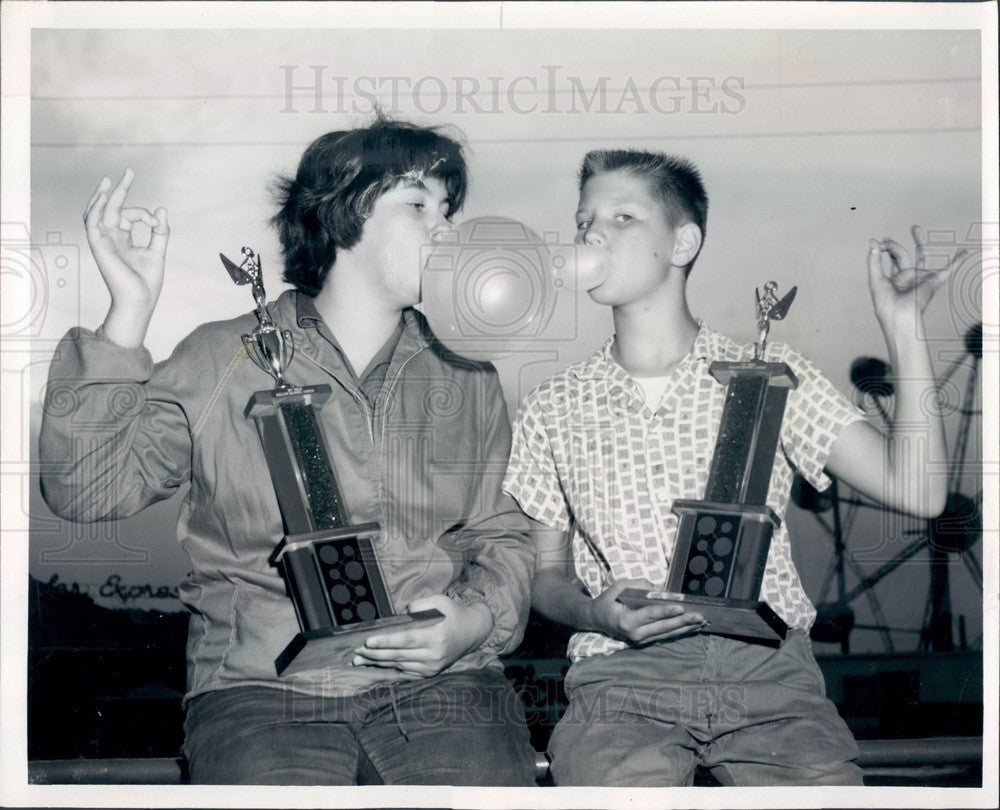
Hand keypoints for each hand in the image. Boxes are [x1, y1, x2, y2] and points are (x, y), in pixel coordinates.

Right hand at [84, 169, 168, 316]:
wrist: (140, 300)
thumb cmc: (147, 281)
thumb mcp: (157, 251)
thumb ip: (160, 231)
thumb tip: (161, 209)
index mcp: (123, 240)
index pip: (129, 216)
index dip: (144, 214)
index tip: (156, 221)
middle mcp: (110, 238)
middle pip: (110, 208)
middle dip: (120, 190)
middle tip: (129, 171)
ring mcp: (103, 242)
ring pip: (97, 212)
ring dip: (103, 196)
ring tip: (111, 180)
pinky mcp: (99, 246)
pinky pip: (93, 223)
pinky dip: (97, 208)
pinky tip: (104, 196)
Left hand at [351, 595, 492, 676]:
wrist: (472, 632)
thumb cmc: (453, 613)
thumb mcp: (440, 601)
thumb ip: (419, 605)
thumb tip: (400, 615)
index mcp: (436, 636)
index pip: (405, 640)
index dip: (385, 641)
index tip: (367, 642)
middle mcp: (434, 655)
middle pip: (398, 656)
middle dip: (374, 655)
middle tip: (355, 652)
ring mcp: (432, 667)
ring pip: (399, 666)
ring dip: (378, 664)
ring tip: (359, 661)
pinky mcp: (431, 673)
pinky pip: (406, 673)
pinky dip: (389, 669)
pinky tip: (376, 666)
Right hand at [585, 579, 704, 645]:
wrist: (597, 619)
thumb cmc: (608, 600)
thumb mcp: (619, 587)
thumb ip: (638, 585)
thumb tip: (658, 589)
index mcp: (627, 620)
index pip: (650, 614)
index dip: (666, 611)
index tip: (681, 607)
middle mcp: (635, 634)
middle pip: (664, 627)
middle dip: (684, 621)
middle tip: (701, 616)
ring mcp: (641, 640)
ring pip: (668, 634)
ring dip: (686, 628)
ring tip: (702, 622)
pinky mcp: (646, 642)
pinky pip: (665, 636)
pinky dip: (680, 632)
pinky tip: (693, 627)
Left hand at [868, 226, 965, 326]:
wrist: (900, 314)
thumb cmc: (886, 302)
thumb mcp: (876, 279)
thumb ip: (874, 260)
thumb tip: (873, 241)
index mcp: (895, 279)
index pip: (891, 259)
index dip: (886, 249)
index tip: (880, 243)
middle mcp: (907, 277)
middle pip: (902, 255)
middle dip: (894, 246)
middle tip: (886, 239)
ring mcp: (921, 277)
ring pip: (921, 255)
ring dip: (919, 241)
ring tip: (915, 228)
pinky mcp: (934, 280)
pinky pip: (949, 269)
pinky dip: (958, 261)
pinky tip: (963, 252)